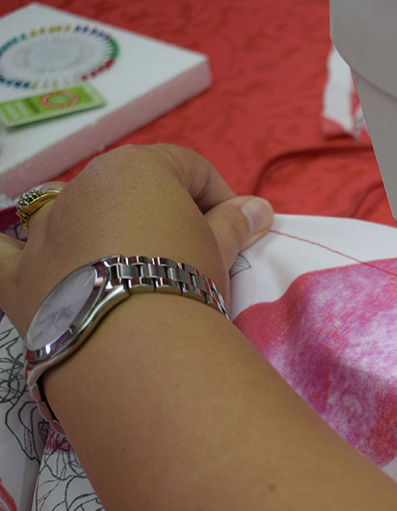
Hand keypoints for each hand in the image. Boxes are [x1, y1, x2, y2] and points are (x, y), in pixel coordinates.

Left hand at [0, 144, 273, 331]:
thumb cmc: (186, 279)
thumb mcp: (220, 249)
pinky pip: (4, 253)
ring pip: (75, 216)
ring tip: (135, 272)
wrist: (134, 343)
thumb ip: (234, 223)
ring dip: (103, 232)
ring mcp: (44, 230)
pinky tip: (30, 254)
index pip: (188, 168)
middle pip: (131, 190)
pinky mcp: (18, 277)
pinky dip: (14, 251)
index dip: (218, 197)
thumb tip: (257, 208)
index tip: (236, 232)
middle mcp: (82, 186)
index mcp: (136, 168)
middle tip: (194, 257)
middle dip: (162, 215)